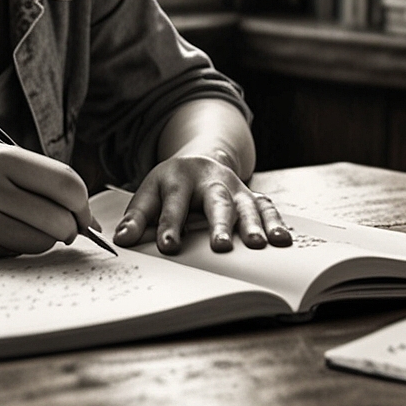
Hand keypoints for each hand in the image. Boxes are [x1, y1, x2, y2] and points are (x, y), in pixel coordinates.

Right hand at [0, 144, 95, 256]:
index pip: (66, 181)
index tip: (82, 216)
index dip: (82, 204)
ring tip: (27, 230)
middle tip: (64, 231)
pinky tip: (1, 236)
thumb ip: (34, 178)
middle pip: (60, 215)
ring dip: (44, 241)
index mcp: (2, 156)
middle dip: (70, 229)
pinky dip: (19, 248)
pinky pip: (15, 251)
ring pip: (41, 239)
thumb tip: (81, 212)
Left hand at [114, 147, 291, 254]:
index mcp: (179, 177)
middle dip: (219, 224)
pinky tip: (283, 240)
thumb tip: (122, 240)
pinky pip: (266, 207)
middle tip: (220, 246)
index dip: (170, 225)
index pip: (173, 204)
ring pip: (246, 203)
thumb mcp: (150, 192)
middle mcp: (211, 180)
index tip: (168, 246)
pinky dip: (276, 222)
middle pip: (216, 200)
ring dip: (253, 224)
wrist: (201, 159)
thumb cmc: (172, 184)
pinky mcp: (251, 195)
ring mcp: (234, 187)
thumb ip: (137, 216)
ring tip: (258, 245)